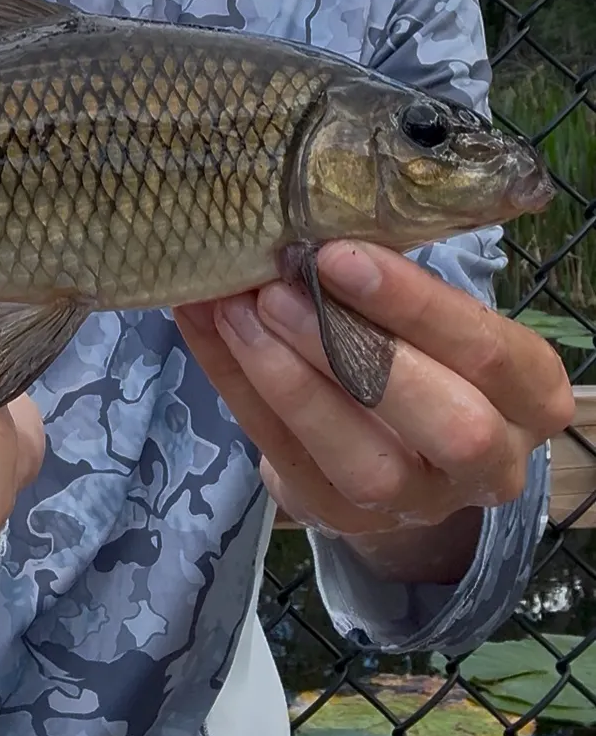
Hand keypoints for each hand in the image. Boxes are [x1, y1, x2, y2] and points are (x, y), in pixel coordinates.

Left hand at [174, 240, 573, 583]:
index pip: (488, 351)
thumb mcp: (431, 325)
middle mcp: (487, 463)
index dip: (414, 305)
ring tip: (233, 311)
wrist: (389, 453)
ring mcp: (412, 504)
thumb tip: (315, 219)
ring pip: (360, 460)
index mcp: (529, 397)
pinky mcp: (338, 517)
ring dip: (287, 380)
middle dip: (352, 350)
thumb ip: (394, 288)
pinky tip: (206, 328)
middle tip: (277, 290)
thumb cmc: (418, 361)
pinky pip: (282, 456)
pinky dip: (237, 386)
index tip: (336, 254)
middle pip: (445, 421)